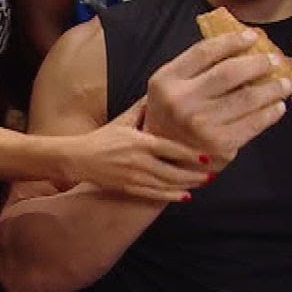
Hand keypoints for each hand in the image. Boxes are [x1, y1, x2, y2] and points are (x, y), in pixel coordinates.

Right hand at [64, 99, 211, 201]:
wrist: (79, 158)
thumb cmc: (103, 137)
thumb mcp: (123, 120)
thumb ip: (142, 109)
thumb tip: (159, 94)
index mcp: (140, 142)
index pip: (171, 149)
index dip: (191, 155)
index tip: (207, 156)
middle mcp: (139, 161)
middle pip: (173, 171)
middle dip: (194, 174)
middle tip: (212, 174)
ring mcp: (134, 177)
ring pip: (167, 184)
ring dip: (187, 185)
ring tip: (203, 183)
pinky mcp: (129, 189)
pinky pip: (154, 195)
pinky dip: (171, 197)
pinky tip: (185, 196)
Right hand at [144, 28, 291, 169]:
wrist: (163, 159)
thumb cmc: (171, 115)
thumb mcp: (171, 86)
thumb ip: (197, 66)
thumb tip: (241, 43)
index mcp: (167, 80)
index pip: (204, 51)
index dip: (232, 40)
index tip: (252, 36)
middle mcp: (182, 101)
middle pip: (230, 73)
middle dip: (258, 63)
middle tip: (274, 59)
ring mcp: (202, 125)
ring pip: (247, 98)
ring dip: (272, 87)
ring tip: (286, 83)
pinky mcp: (220, 145)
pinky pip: (253, 123)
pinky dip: (270, 113)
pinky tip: (278, 106)